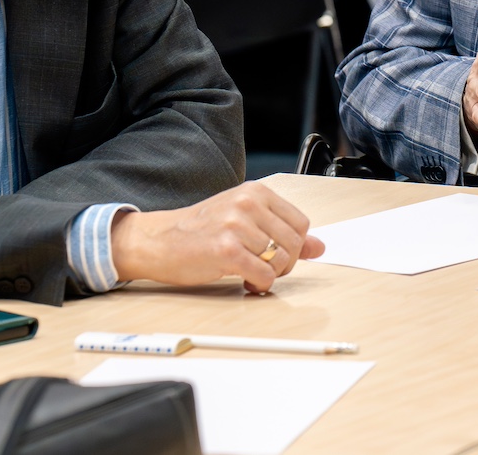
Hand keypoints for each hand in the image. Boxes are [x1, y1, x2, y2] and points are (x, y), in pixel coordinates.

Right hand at [109, 182, 325, 293]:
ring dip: (270, 275)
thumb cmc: (200, 231)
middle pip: (294, 243)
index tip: (278, 254)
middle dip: (285, 264)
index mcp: (256, 192)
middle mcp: (248, 204)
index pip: (301, 223)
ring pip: (281, 261)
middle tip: (266, 269)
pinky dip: (260, 285)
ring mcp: (236, 226)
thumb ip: (282, 231)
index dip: (295, 245)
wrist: (157, 240)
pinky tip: (245, 282)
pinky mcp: (225, 250)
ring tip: (251, 273)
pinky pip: (264, 276)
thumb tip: (320, 246)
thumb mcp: (243, 220)